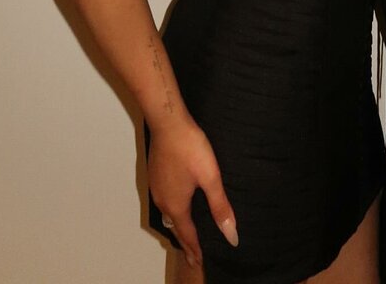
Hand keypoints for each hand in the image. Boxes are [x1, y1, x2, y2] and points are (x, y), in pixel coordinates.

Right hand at [149, 115, 238, 269]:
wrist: (168, 122)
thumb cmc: (190, 147)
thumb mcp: (210, 178)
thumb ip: (220, 207)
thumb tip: (230, 235)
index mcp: (176, 205)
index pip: (187, 235)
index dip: (195, 250)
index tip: (199, 263)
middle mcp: (162, 200)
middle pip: (174, 227)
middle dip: (185, 241)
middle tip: (192, 255)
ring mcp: (156, 186)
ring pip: (167, 213)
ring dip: (177, 225)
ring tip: (185, 232)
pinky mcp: (155, 174)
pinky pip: (163, 200)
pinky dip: (171, 209)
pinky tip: (177, 203)